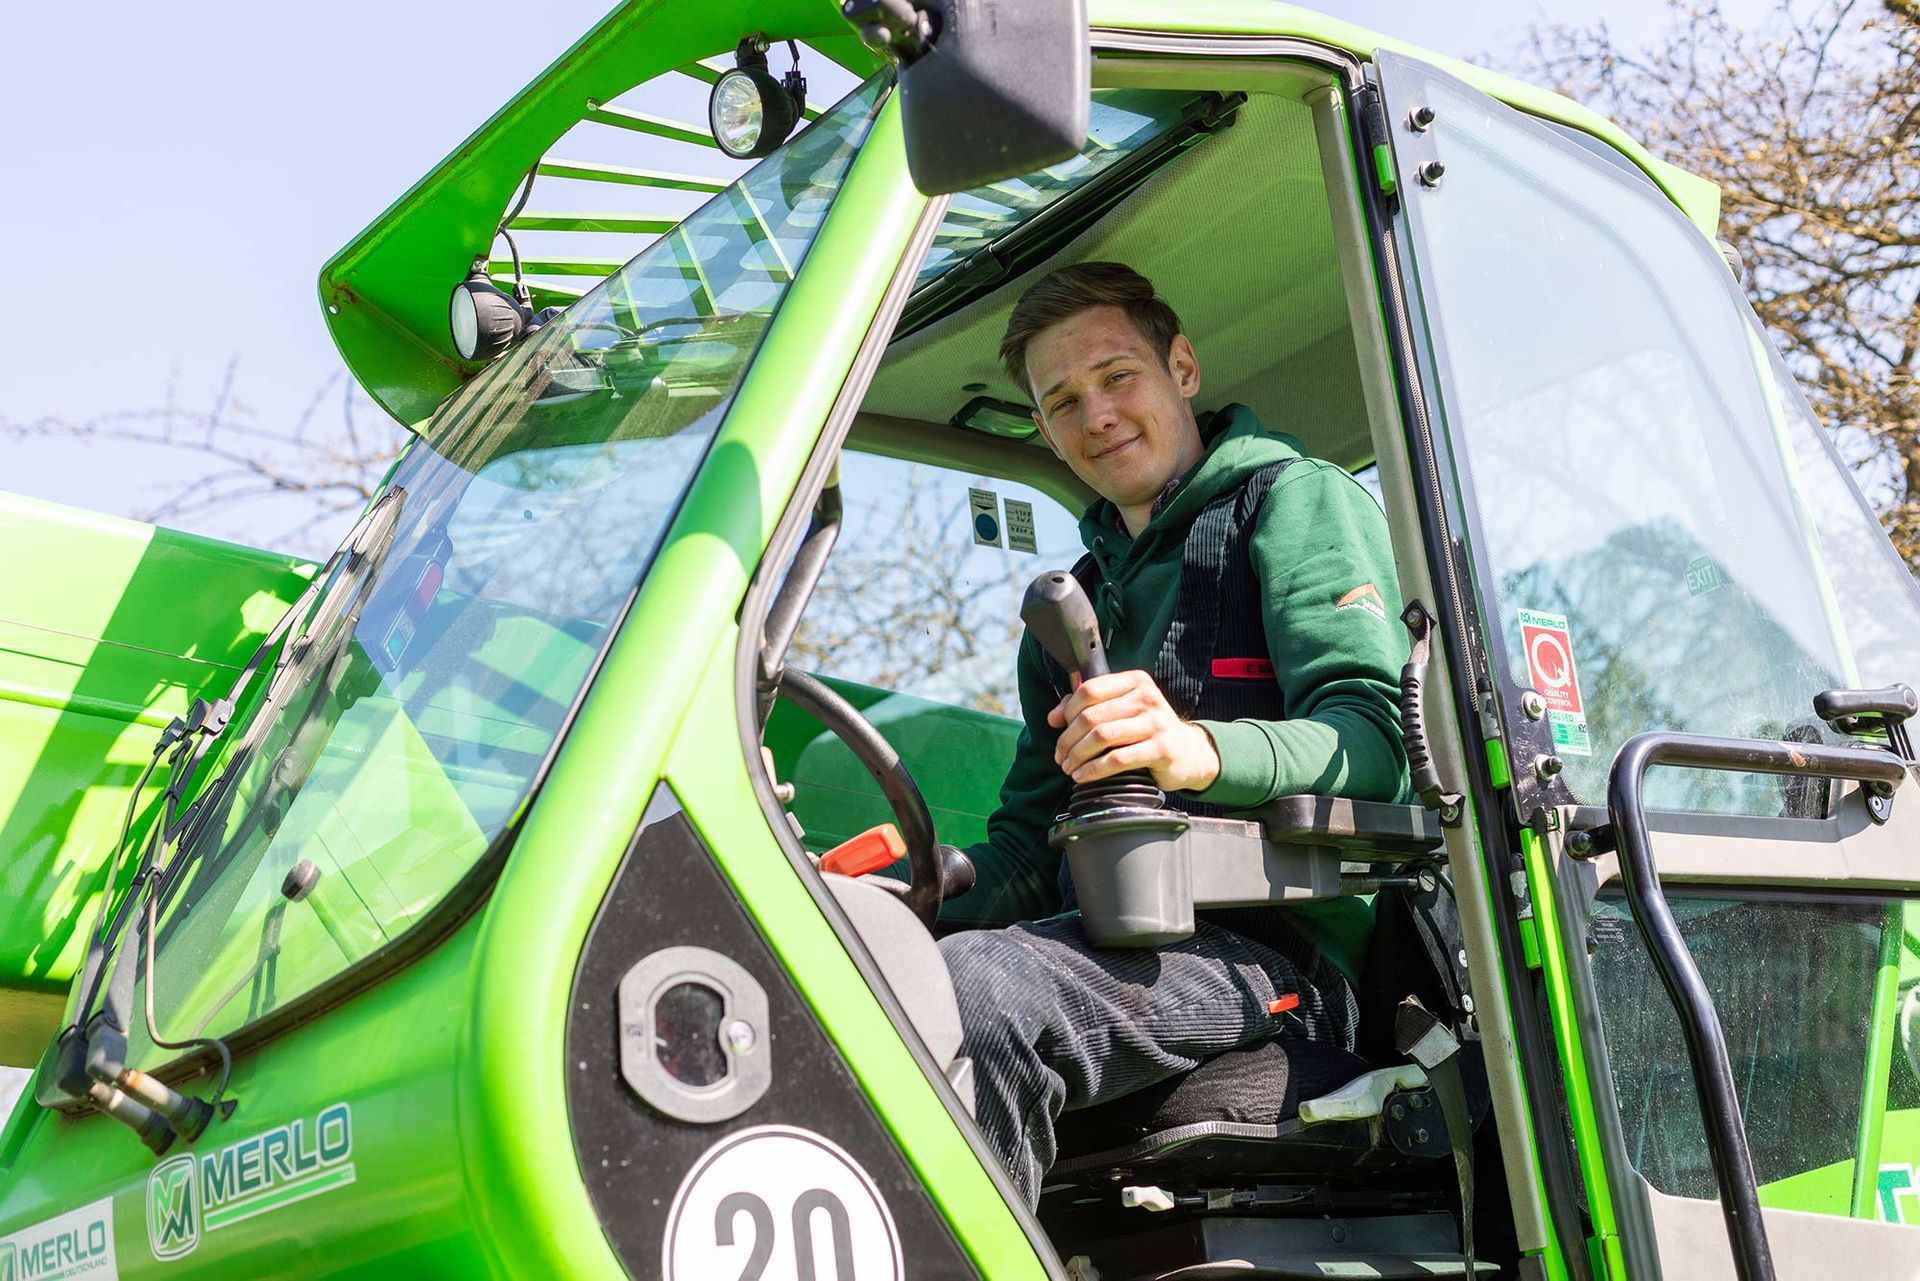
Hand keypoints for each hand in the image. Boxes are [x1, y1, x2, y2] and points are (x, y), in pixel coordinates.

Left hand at [1048, 669, 1220, 792]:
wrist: (1188, 752)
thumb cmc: (1147, 729)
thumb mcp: (1122, 710)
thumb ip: (1088, 707)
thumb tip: (1054, 717)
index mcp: (1135, 681)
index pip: (1089, 690)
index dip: (1067, 711)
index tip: (1058, 728)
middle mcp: (1147, 698)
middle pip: (1091, 716)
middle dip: (1068, 739)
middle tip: (1060, 756)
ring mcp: (1156, 723)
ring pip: (1101, 737)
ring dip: (1078, 756)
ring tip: (1069, 767)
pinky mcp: (1161, 749)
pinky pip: (1117, 760)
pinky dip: (1094, 770)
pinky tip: (1083, 776)